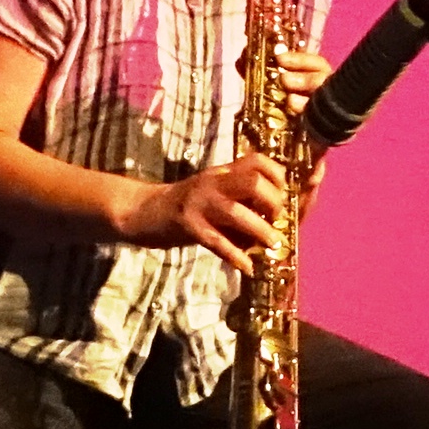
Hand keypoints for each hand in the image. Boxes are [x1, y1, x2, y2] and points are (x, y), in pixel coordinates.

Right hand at [130, 156, 288, 262]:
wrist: (145, 211)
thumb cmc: (188, 204)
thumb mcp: (215, 189)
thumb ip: (240, 194)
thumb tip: (276, 214)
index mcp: (222, 172)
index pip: (257, 161)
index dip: (278, 177)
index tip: (282, 195)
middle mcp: (213, 183)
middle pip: (253, 183)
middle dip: (273, 203)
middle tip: (275, 220)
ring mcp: (199, 203)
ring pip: (237, 213)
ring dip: (260, 230)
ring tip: (272, 244)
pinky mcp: (188, 225)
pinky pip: (216, 241)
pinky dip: (235, 255)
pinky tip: (247, 267)